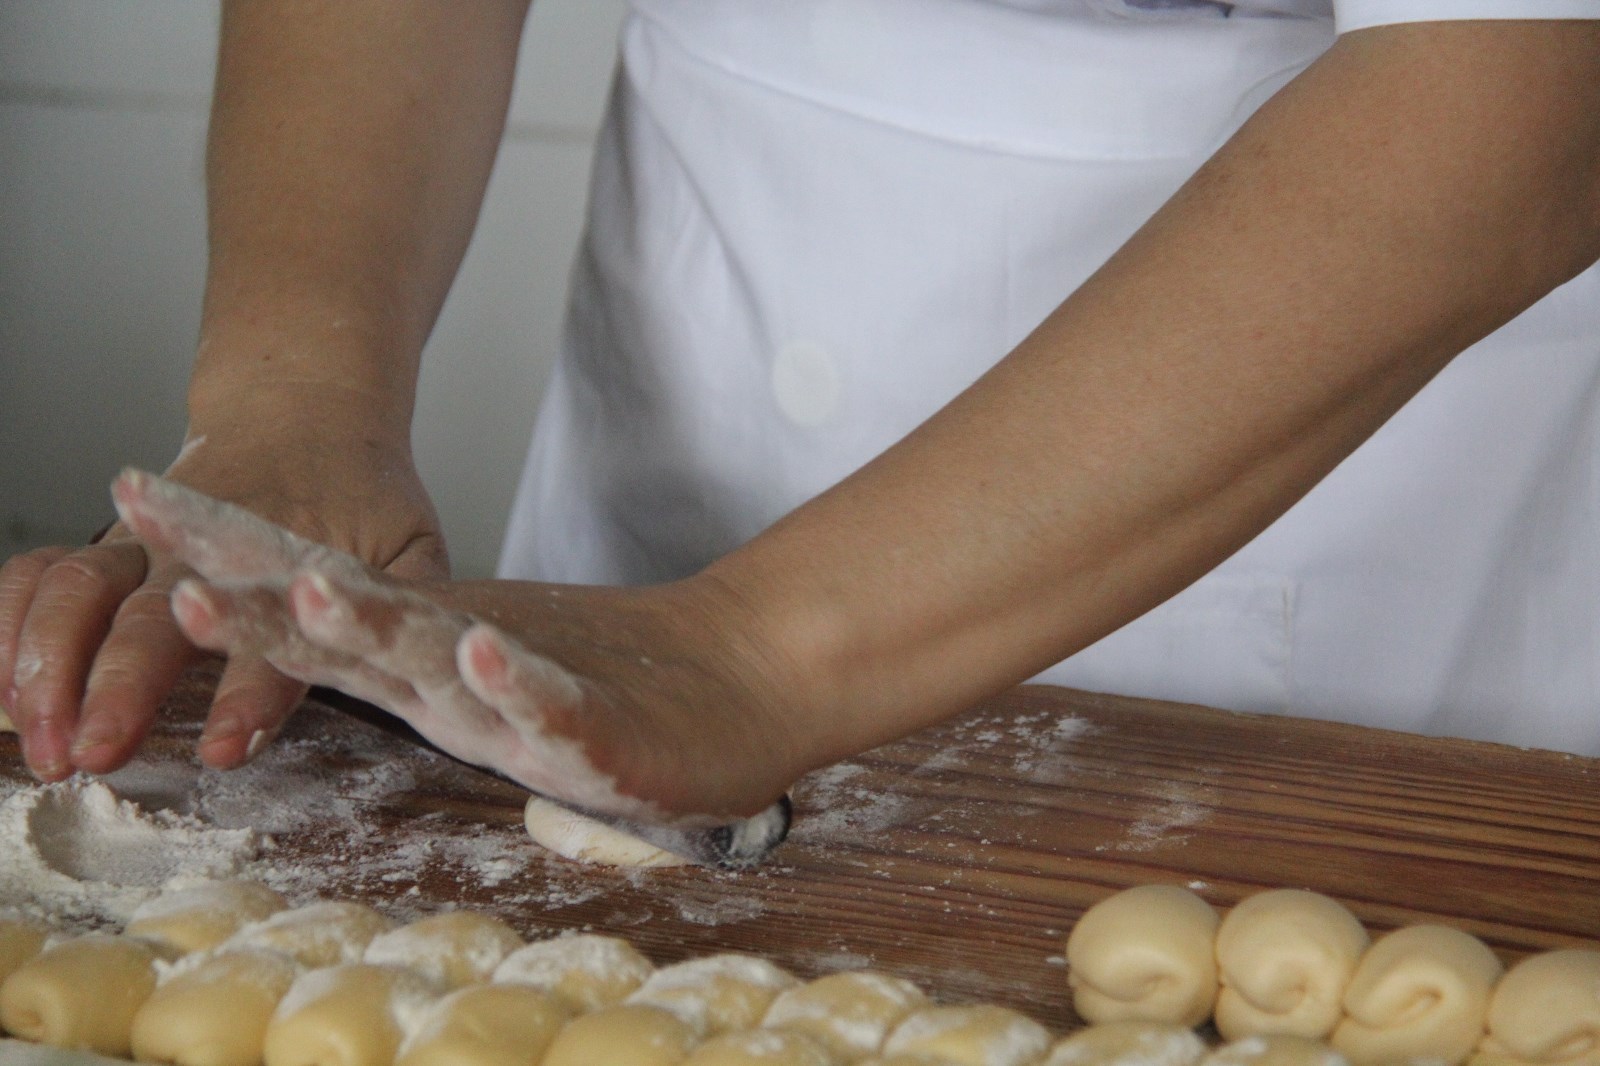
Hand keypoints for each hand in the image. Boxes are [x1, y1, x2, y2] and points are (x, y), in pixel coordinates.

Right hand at [0, 426, 446, 781]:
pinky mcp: (105, 548)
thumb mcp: (412, 545)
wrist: (307, 413)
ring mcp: (143, 546)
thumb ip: (411, 605)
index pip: (270, 634)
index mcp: (290, 557)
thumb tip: (439, 662)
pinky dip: (2, 627)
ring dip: (44, 666)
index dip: (246, 692)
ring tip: (39, 746)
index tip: (221, 748)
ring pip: (73, 591)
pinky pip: (33, 578)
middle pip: (149, 616)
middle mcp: (205, 550)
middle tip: (96, 754)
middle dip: (119, 685)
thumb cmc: (365, 500)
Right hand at [112, 471, 807, 823]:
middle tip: (179, 589)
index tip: (137, 499)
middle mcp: (455, 695)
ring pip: (436, 679)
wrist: (743, 689)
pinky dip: (516, 682)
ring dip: (375, 639)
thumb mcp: (480, 627)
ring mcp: (525, 720)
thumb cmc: (610, 666)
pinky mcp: (604, 739)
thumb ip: (395, 614)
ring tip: (315, 592)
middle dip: (265, 624)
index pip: (309, 605)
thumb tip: (291, 563)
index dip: (226, 560)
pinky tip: (482, 644)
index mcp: (424, 660)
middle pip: (350, 652)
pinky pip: (553, 710)